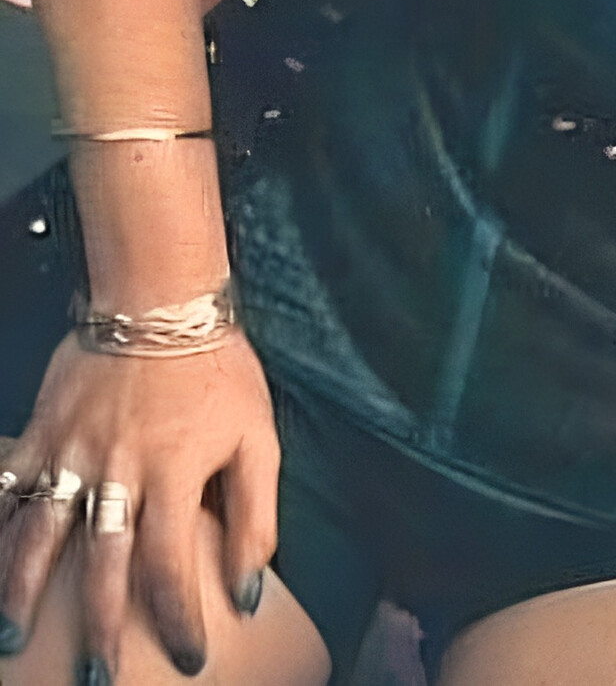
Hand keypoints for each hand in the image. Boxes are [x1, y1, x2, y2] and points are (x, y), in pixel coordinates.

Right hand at [0, 330, 279, 679]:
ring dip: (24, 591)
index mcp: (176, 474)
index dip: (179, 620)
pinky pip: (9, 486)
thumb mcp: (258, 435)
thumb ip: (254, 512)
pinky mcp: (43, 431)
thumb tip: (251, 582)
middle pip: (102, 566)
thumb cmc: (217, 368)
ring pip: (39, 535)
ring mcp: (73, 452)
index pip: (172, 568)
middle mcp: (119, 471)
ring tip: (14, 639)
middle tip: (96, 678)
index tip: (187, 657)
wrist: (162, 300)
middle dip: (99, 629)